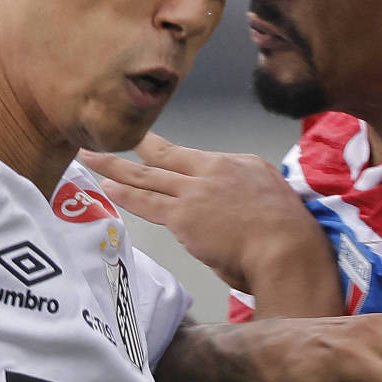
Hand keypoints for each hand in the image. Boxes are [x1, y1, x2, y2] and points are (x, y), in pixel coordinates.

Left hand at [80, 131, 326, 295]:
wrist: (289, 248)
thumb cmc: (290, 239)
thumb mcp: (275, 204)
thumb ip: (249, 203)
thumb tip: (235, 218)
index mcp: (241, 165)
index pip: (199, 158)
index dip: (175, 155)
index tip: (159, 149)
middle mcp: (215, 169)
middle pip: (167, 154)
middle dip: (137, 145)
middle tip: (110, 133)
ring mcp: (196, 191)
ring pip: (148, 174)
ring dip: (115, 165)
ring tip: (90, 154)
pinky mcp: (184, 215)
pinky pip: (146, 201)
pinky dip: (124, 193)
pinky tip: (105, 186)